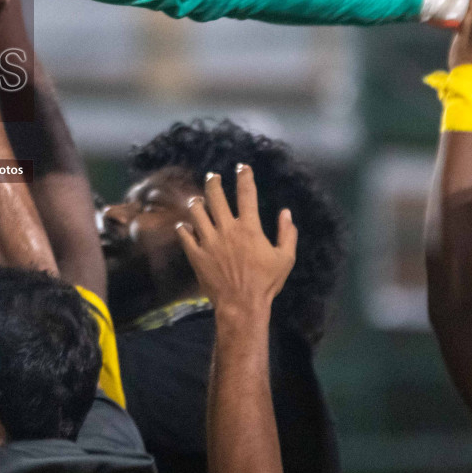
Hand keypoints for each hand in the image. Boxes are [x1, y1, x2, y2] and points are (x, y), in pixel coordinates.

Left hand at [175, 166, 295, 316]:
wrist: (241, 305)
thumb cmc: (265, 282)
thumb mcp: (285, 259)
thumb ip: (287, 234)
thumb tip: (286, 213)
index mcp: (249, 228)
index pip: (246, 194)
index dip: (244, 177)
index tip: (242, 167)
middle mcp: (227, 229)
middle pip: (215, 197)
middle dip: (213, 182)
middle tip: (213, 176)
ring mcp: (208, 241)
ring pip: (196, 212)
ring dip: (196, 203)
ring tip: (197, 200)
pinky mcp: (196, 254)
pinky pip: (184, 235)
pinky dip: (184, 228)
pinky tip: (185, 226)